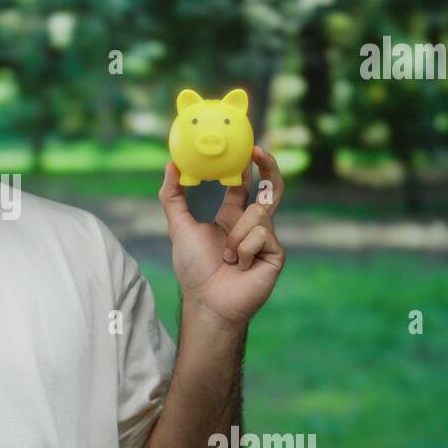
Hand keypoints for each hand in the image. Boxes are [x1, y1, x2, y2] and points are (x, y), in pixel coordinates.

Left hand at [158, 145, 286, 329]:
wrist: (208, 301)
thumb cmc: (194, 268)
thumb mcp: (179, 226)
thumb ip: (173, 196)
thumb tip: (171, 164)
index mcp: (231, 216)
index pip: (244, 184)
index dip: (247, 165)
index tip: (248, 146)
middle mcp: (252, 225)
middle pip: (270, 189)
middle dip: (269, 167)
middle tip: (259, 151)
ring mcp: (267, 239)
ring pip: (257, 214)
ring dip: (235, 236)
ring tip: (228, 257)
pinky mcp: (276, 253)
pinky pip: (261, 234)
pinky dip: (244, 249)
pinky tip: (241, 266)